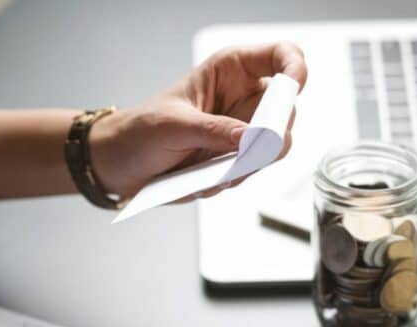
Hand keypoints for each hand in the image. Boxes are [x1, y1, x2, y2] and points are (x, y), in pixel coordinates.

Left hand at [90, 43, 305, 200]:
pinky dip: (230, 180)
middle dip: (269, 135)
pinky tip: (200, 179)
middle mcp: (244, 98)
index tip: (292, 90)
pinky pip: (252, 171)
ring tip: (207, 170)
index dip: (295, 70)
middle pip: (286, 110)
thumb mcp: (172, 126)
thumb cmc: (140, 131)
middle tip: (245, 150)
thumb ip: (214, 130)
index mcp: (231, 70)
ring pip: (274, 148)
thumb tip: (251, 138)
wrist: (121, 164)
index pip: (282, 55)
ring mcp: (244, 131)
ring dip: (245, 165)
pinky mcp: (237, 159)